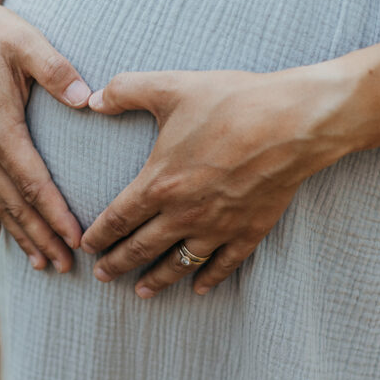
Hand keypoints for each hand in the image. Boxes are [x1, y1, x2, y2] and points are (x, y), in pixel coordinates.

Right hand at [0, 0, 90, 271]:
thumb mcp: (27, 42)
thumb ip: (57, 71)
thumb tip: (86, 100)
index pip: (33, 182)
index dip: (55, 213)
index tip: (76, 239)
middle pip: (15, 202)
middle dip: (41, 236)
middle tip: (66, 266)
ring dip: (18, 233)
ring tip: (41, 262)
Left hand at [80, 67, 347, 297]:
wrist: (291, 122)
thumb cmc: (231, 102)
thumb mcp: (171, 87)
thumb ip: (126, 90)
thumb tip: (93, 99)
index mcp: (160, 183)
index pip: (118, 219)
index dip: (99, 236)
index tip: (87, 247)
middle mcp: (184, 213)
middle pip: (141, 248)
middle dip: (118, 264)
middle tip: (103, 275)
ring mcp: (218, 227)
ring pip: (179, 264)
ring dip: (157, 280)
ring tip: (141, 292)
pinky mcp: (249, 231)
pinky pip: (224, 264)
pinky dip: (208, 279)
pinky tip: (198, 287)